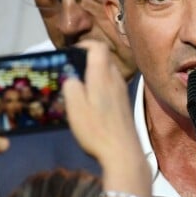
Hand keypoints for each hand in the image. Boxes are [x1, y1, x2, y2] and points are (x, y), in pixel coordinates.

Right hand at [63, 40, 148, 186]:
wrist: (123, 151)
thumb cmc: (96, 129)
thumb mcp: (75, 108)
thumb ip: (71, 87)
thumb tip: (71, 78)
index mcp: (103, 75)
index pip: (99, 47)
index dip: (85, 44)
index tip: (72, 51)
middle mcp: (115, 79)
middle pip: (104, 57)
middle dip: (88, 58)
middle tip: (72, 68)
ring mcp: (122, 91)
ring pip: (108, 71)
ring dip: (95, 72)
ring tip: (79, 84)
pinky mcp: (124, 102)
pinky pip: (112, 83)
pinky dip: (101, 83)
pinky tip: (91, 100)